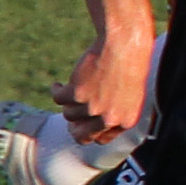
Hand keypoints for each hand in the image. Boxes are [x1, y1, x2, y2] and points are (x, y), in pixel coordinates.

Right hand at [57, 24, 152, 144]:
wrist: (124, 44)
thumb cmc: (129, 65)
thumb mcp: (129, 95)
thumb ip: (114, 113)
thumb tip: (87, 127)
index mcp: (126, 121)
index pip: (101, 140)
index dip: (89, 132)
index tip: (82, 123)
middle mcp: (110, 118)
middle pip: (81, 135)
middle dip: (73, 125)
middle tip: (71, 112)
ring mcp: (93, 108)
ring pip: (68, 114)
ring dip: (69, 101)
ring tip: (74, 86)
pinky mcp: (77, 94)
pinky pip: (58, 99)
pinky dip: (56, 90)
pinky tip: (59, 84)